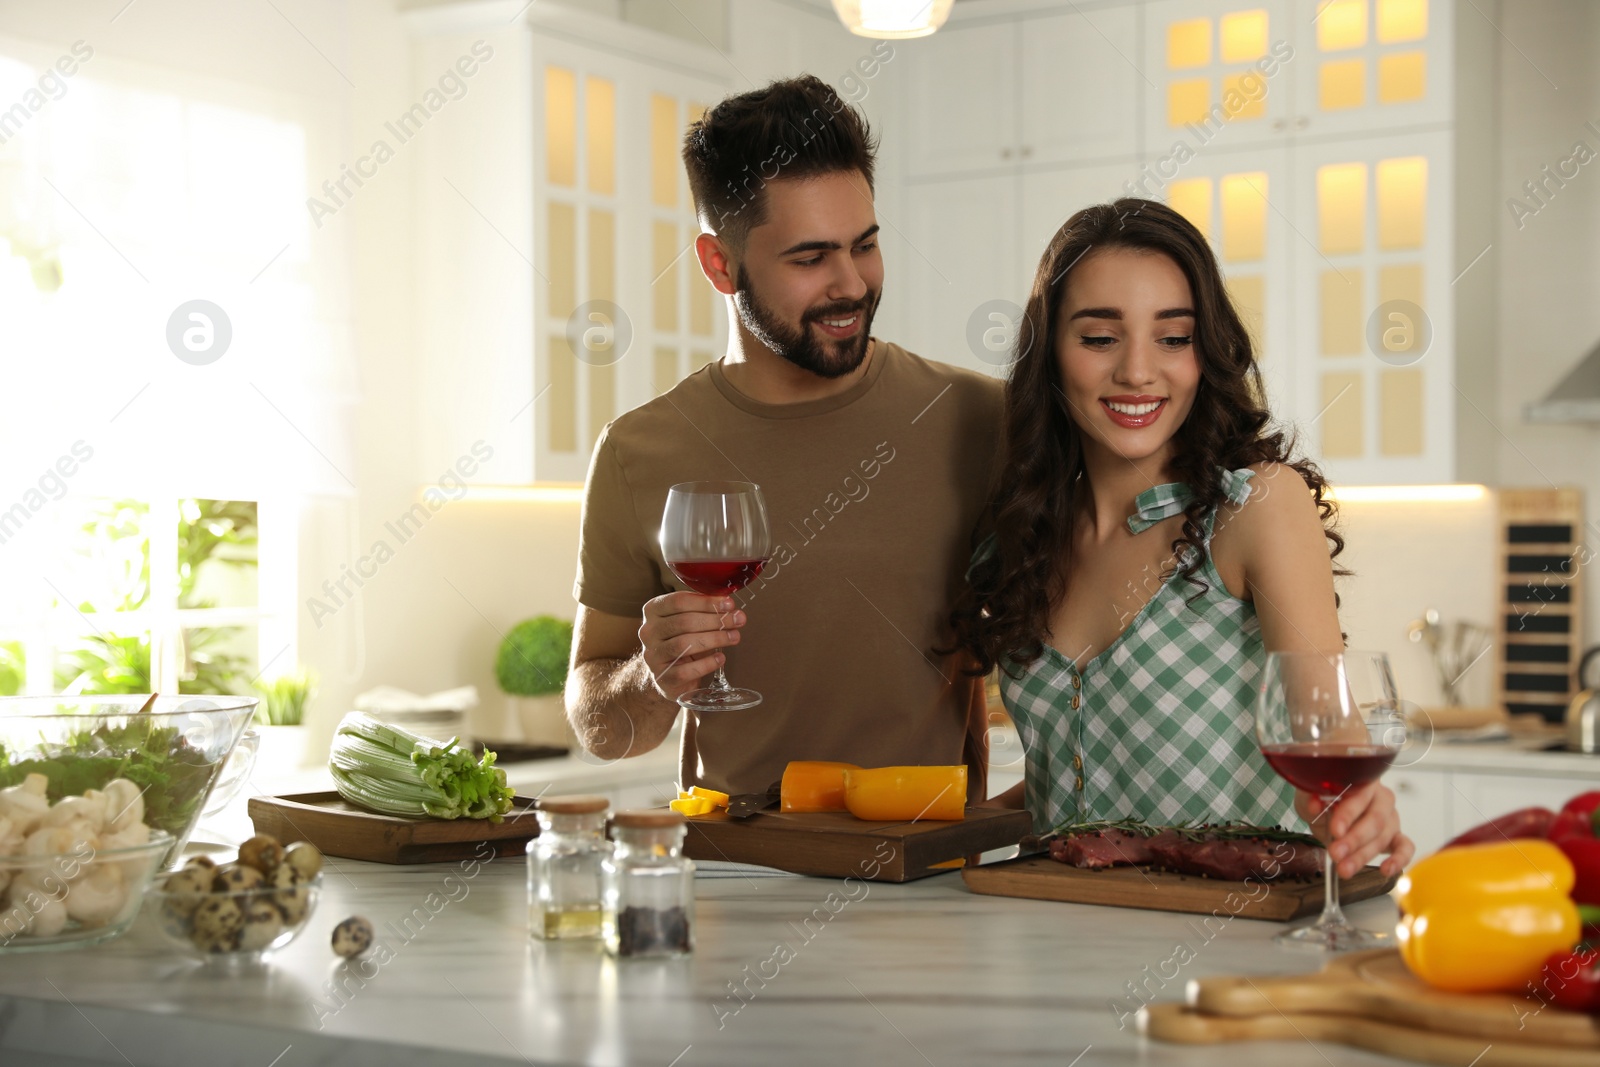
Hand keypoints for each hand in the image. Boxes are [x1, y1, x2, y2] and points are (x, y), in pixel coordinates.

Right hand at [638, 592, 743, 703]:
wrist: (666, 673)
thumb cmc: (681, 640)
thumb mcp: (688, 620)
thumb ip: (704, 610)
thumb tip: (730, 606)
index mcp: (653, 610)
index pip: (678, 601)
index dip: (706, 602)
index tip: (729, 603)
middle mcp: (648, 632)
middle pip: (684, 622)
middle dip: (715, 620)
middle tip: (737, 620)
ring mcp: (652, 656)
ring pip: (684, 644)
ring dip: (714, 639)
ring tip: (734, 637)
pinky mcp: (662, 677)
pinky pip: (685, 670)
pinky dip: (706, 664)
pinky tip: (721, 658)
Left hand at [1294, 781, 1415, 879]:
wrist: (1331, 813)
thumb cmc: (1323, 801)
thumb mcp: (1310, 796)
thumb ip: (1311, 797)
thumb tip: (1314, 805)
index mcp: (1363, 781)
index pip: (1360, 795)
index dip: (1348, 814)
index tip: (1335, 830)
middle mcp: (1381, 798)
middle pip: (1375, 819)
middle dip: (1354, 839)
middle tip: (1336, 853)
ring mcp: (1391, 817)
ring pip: (1383, 837)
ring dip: (1363, 855)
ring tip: (1344, 868)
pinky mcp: (1396, 836)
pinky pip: (1405, 847)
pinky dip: (1398, 860)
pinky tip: (1386, 870)